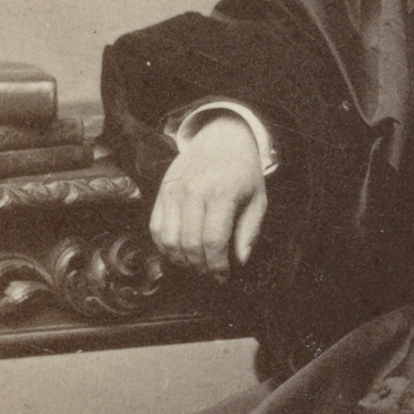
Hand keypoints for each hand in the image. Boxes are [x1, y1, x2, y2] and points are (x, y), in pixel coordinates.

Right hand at [149, 115, 266, 279]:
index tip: (223, 276)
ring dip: (181, 260)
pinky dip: (164, 246)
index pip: (213, 241)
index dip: (217, 265)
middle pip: (189, 244)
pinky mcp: (162, 192)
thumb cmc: (243, 171)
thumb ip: (249, 231)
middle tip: (210, 275)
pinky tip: (179, 253)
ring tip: (195, 266)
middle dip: (200, 267)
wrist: (220, 137)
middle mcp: (193, 192)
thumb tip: (239, 261)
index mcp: (221, 194)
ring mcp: (174, 192)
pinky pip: (155, 227)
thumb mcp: (258, 199)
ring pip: (168, 239)